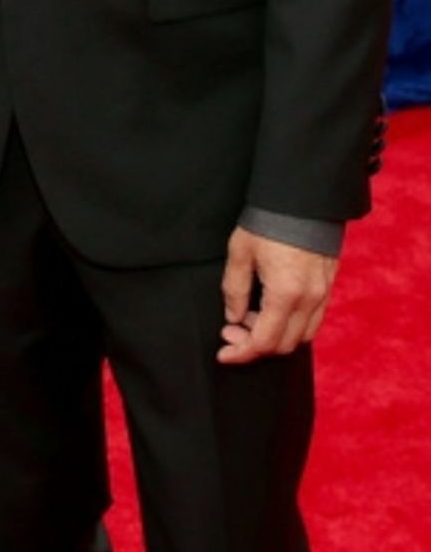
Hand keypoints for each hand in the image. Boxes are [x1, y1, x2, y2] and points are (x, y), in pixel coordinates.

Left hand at [217, 227, 336, 364]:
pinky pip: (313, 319)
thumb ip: (234, 290)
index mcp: (286, 294)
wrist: (301, 197)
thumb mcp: (240, 253)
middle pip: (284, 345)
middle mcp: (309, 300)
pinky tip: (271, 308)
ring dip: (275, 336)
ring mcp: (323, 293)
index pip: (264, 342)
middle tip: (232, 330)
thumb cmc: (268, 221)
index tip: (223, 354)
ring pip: (301, 336)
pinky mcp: (328, 285)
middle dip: (255, 345)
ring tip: (250, 316)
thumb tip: (234, 318)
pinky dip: (292, 324)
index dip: (241, 353)